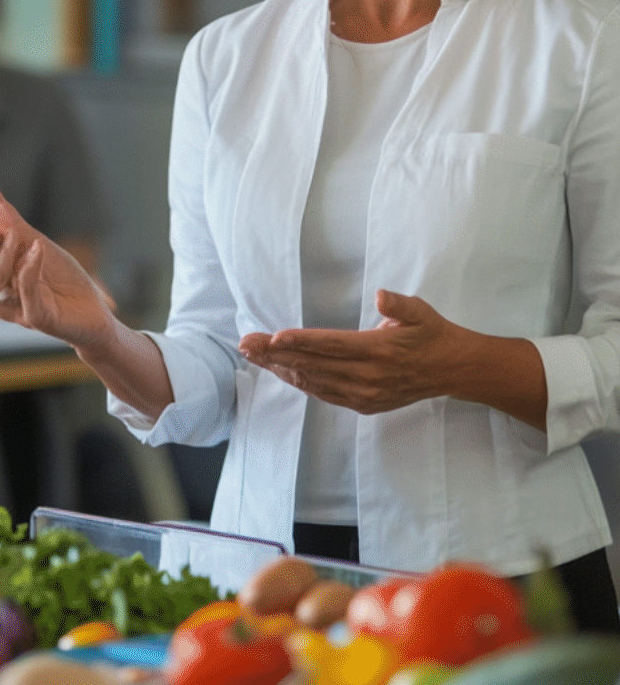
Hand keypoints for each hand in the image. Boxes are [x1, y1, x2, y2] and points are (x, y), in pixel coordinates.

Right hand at [0, 182, 116, 346]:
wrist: (94, 314)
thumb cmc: (63, 281)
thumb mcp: (36, 244)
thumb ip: (11, 221)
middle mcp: (1, 294)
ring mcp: (17, 308)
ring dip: (6, 251)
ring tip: (16, 228)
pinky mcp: (37, 319)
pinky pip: (26, 295)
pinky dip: (28, 271)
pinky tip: (36, 250)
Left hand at [237, 290, 464, 414]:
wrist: (454, 370)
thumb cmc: (432, 334)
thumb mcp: (420, 312)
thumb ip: (399, 304)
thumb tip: (381, 295)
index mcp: (379, 350)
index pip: (331, 345)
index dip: (300, 342)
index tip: (272, 338)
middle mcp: (368, 376)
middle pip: (313, 364)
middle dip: (275, 354)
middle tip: (245, 344)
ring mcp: (364, 394)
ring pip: (313, 381)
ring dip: (280, 368)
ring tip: (253, 356)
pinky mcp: (364, 404)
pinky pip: (324, 394)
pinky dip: (300, 382)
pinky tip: (280, 371)